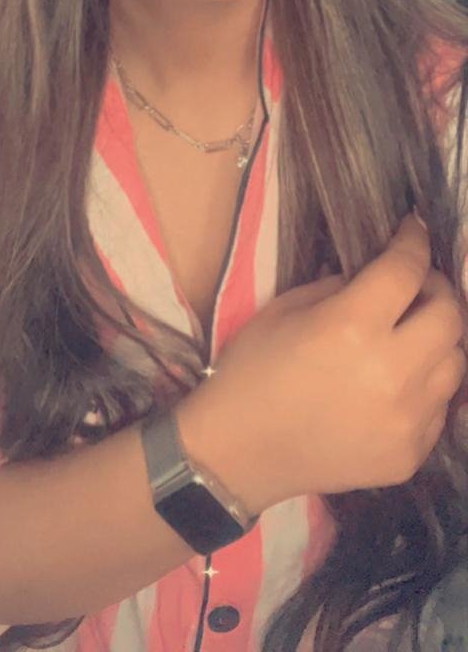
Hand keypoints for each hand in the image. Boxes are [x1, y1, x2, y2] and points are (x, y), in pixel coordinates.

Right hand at [180, 214, 466, 511]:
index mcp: (351, 326)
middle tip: (416, 286)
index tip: (414, 229)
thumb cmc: (252, 371)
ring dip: (438, 339)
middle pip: (449, 316)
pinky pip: (439, 408)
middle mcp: (391, 372)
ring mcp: (406, 420)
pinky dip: (426, 386)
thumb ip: (340, 288)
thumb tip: (378, 275)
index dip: (415, 242)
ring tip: (412, 334)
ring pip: (455, 363)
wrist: (239, 453)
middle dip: (436, 290)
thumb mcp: (286, 309)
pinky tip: (397, 383)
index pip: (406, 270)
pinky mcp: (410, 456)